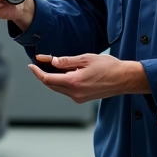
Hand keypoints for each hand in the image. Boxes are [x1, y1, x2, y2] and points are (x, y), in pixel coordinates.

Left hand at [27, 53, 145, 103]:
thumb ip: (67, 61)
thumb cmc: (108, 66)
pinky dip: (61, 82)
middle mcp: (74, 93)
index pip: (48, 79)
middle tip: (39, 63)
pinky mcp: (83, 98)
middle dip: (43, 74)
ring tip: (51, 66)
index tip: (32, 65)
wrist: (124, 79)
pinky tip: (63, 73)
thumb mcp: (86, 58)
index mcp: (73, 82)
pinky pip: (66, 90)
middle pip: (51, 85)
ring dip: (52, 78)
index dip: (37, 72)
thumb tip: (53, 62)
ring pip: (58, 88)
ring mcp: (78, 97)